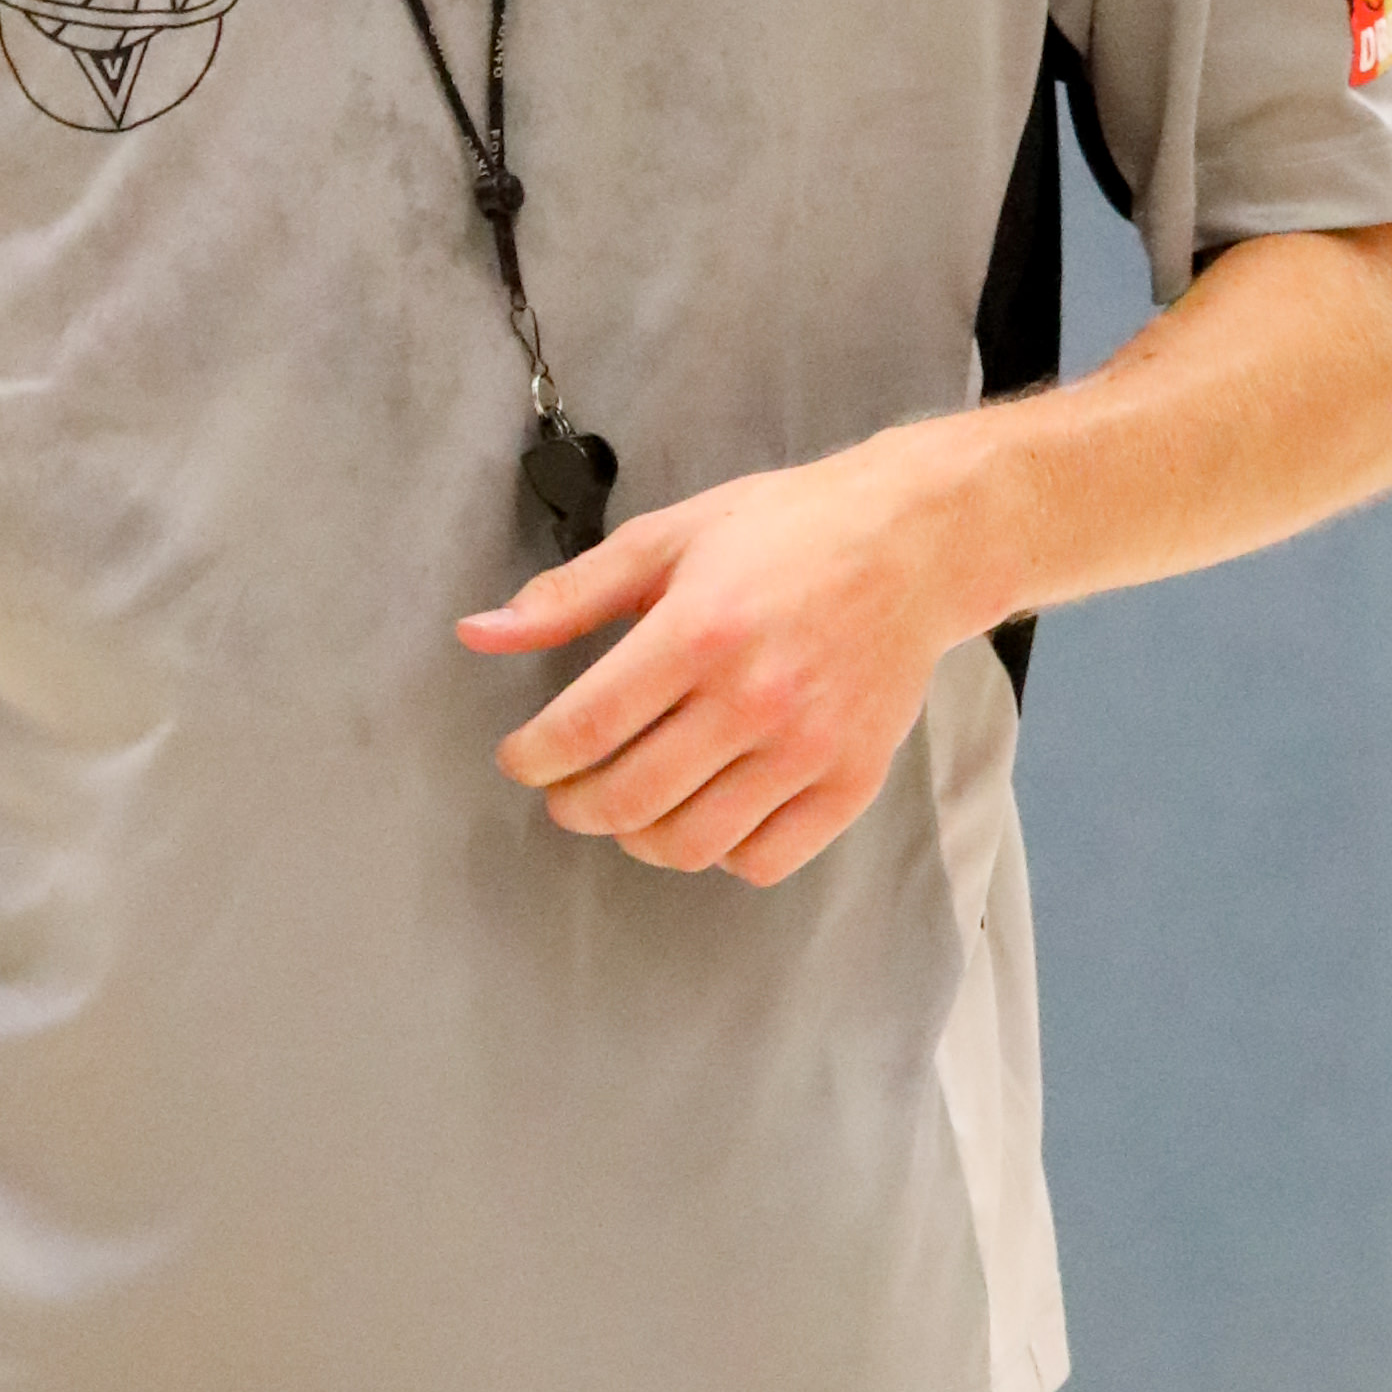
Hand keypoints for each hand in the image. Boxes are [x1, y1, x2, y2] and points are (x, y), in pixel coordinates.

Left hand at [461, 431, 956, 887]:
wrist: (913, 542)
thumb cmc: (785, 531)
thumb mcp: (666, 539)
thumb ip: (568, 595)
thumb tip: (478, 634)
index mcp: (700, 631)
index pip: (586, 728)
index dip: (533, 758)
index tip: (521, 758)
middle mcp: (755, 699)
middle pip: (629, 799)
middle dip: (574, 806)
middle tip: (566, 790)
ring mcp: (808, 748)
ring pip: (691, 843)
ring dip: (637, 838)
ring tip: (629, 805)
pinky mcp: (851, 780)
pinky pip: (764, 860)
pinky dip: (720, 854)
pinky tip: (706, 812)